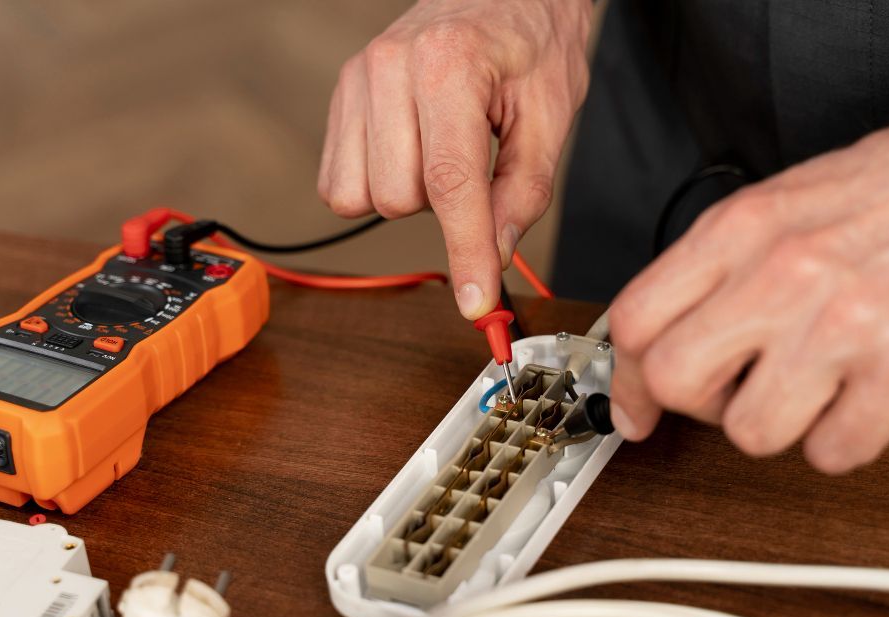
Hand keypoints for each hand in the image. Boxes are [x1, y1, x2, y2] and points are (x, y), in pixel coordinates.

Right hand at [318, 0, 591, 318]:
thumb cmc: (532, 40)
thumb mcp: (551, 114)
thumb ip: (523, 191)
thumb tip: (494, 254)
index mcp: (449, 66)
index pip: (450, 183)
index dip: (465, 252)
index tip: (477, 303)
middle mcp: (388, 68)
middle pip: (400, 200)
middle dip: (443, 208)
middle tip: (475, 166)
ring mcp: (357, 80)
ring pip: (363, 197)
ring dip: (409, 196)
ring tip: (442, 153)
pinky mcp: (341, 96)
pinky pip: (338, 183)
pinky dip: (376, 186)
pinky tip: (410, 155)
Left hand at [609, 119, 888, 472]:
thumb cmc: (874, 198)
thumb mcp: (768, 209)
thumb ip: (702, 275)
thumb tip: (645, 350)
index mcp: (738, 231)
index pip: (636, 322)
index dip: (626, 378)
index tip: (636, 404)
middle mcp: (783, 276)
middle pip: (676, 380)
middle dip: (695, 401)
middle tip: (730, 388)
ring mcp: (845, 327)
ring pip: (750, 433)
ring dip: (771, 422)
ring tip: (804, 384)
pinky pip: (832, 453)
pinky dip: (838, 438)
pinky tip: (853, 396)